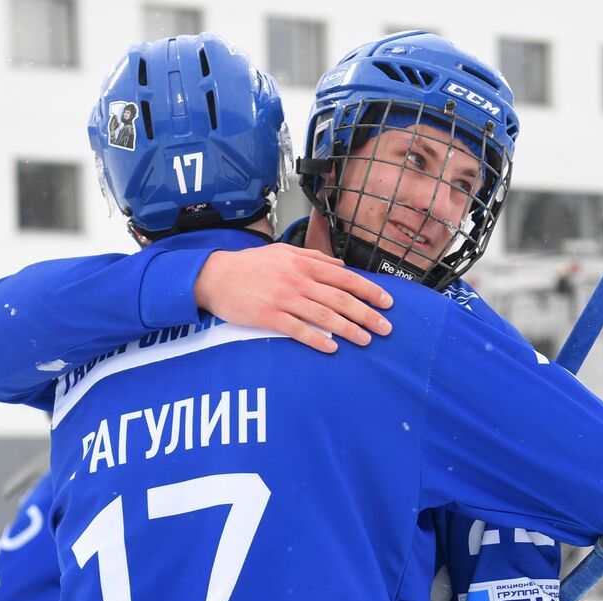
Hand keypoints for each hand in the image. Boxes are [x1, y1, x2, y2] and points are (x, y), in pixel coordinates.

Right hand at [194, 243, 393, 352]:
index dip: (369, 290)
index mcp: (303, 263)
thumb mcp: (283, 252)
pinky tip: (332, 347)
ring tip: (366, 340)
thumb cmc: (250, 265)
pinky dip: (317, 339)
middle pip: (341, 298)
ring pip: (324, 315)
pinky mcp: (269, 316)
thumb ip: (314, 257)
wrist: (215, 276)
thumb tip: (341, 265)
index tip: (387, 302)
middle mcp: (297, 280)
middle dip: (367, 314)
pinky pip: (298, 330)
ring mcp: (283, 299)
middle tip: (386, 327)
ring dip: (348, 329)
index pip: (345, 278)